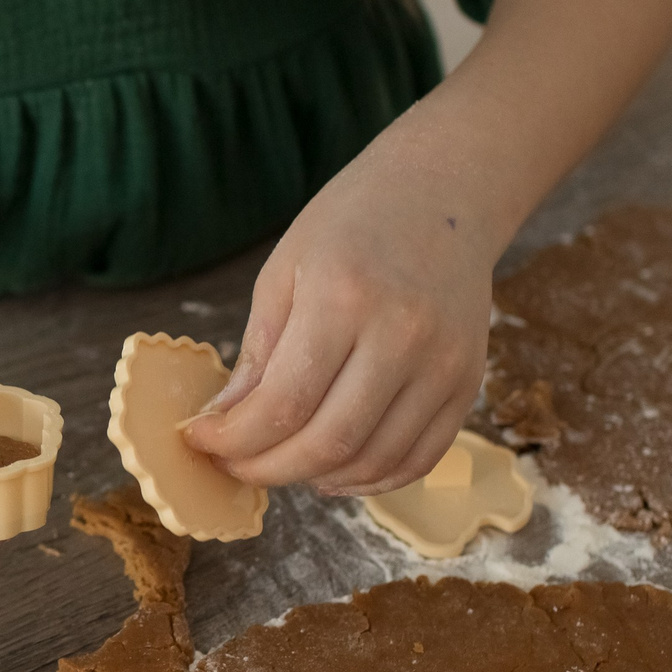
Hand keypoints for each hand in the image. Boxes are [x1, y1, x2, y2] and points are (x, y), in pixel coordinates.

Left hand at [182, 139, 502, 494]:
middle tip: (235, 464)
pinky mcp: (469, 382)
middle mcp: (403, 336)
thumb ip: (258, 350)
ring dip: (316, 478)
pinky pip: (420, 458)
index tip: (202, 441)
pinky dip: (372, 478)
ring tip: (281, 464)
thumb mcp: (284, 268)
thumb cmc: (354, 221)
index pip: (283, 404)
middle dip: (268, 469)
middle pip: (328, 443)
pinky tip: (334, 470)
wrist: (444, 192)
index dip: (234, 439)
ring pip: (373, 460)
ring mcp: (444, 364)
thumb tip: (225, 421)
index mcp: (344, 298)